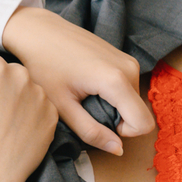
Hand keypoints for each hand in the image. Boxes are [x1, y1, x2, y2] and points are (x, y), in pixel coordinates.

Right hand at [0, 38, 57, 181]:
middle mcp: (21, 76)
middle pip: (10, 72)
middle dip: (1, 85)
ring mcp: (41, 96)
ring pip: (28, 88)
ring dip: (18, 99)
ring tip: (4, 123)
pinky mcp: (53, 115)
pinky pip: (42, 105)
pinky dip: (32, 114)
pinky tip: (18, 131)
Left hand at [1, 6, 152, 155]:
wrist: (38, 32)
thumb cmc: (43, 66)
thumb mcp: (62, 106)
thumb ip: (91, 131)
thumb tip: (117, 149)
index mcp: (117, 81)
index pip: (143, 124)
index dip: (122, 133)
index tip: (95, 123)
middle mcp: (130, 68)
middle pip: (136, 112)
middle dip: (113, 118)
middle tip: (81, 106)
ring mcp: (128, 59)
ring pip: (131, 100)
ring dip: (110, 105)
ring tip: (81, 92)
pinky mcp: (123, 56)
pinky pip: (126, 86)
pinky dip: (109, 93)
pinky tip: (84, 82)